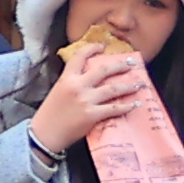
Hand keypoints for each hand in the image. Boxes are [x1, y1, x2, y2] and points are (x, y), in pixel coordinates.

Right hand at [32, 48, 147, 149]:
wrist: (44, 135)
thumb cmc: (50, 114)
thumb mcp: (58, 91)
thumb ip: (73, 82)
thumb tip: (92, 76)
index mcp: (66, 79)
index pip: (79, 56)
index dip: (92, 48)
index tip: (103, 46)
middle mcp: (77, 86)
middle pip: (104, 70)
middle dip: (121, 65)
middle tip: (132, 63)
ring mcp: (85, 100)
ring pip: (113, 88)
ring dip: (129, 85)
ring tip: (139, 84)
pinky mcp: (92, 115)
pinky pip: (114, 108)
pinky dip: (127, 106)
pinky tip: (135, 104)